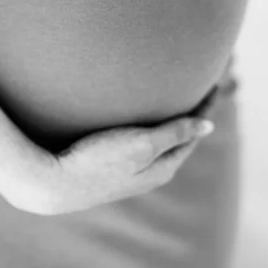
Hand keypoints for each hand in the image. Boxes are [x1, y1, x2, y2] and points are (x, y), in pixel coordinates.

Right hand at [7, 107, 215, 215]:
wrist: (54, 183)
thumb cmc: (98, 160)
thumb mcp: (141, 144)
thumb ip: (174, 134)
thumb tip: (209, 126)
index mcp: (163, 168)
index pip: (193, 134)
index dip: (205, 109)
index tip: (213, 84)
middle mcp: (151, 173)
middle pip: (180, 140)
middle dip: (192, 116)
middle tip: (201, 90)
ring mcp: (132, 172)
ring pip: (162, 144)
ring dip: (172, 123)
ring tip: (177, 103)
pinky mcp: (113, 167)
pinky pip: (144, 146)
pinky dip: (153, 129)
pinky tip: (144, 122)